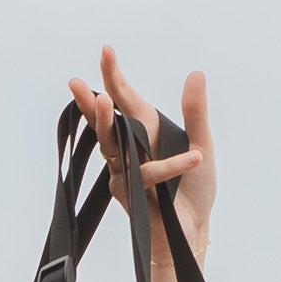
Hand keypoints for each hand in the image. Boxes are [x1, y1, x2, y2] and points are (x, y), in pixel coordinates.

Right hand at [68, 48, 215, 281]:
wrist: (194, 231)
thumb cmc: (194, 190)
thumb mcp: (202, 144)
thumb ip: (196, 112)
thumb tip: (196, 73)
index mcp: (145, 131)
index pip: (124, 99)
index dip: (113, 76)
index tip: (106, 50)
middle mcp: (130, 149)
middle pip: (105, 122)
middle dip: (91, 101)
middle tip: (78, 82)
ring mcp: (126, 172)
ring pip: (111, 145)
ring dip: (106, 124)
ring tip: (104, 101)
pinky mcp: (133, 194)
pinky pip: (149, 174)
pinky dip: (173, 166)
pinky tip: (195, 157)